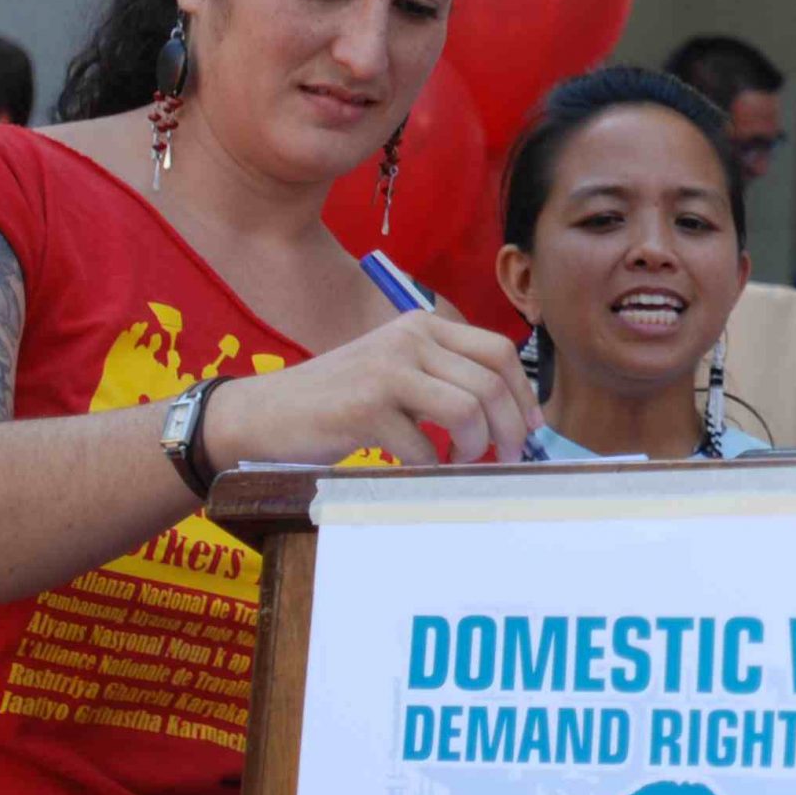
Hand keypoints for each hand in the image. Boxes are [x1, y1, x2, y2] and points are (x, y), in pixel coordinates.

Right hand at [203, 311, 540, 468]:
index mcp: (422, 326)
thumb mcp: (397, 373)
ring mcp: (386, 370)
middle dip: (510, 429)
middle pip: (490, 383)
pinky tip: (417, 468)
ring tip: (462, 463)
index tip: (531, 429)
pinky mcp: (365, 407)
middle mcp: (408, 339)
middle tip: (505, 458)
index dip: (524, 395)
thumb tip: (511, 418)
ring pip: (468, 410)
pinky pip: (425, 446)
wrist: (264, 413)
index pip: (499, 352)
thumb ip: (445, 380)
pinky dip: (431, 467)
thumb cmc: (339, 401)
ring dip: (475, 448)